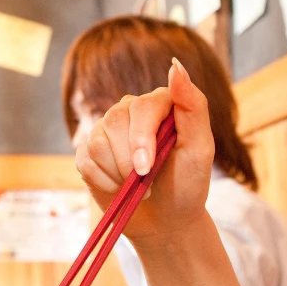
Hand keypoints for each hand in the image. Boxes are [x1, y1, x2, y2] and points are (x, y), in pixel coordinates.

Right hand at [76, 59, 214, 241]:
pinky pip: (86, 160)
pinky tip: (120, 188)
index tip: (145, 168)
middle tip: (146, 182)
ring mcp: (106, 130)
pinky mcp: (88, 151)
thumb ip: (192, 105)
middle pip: (114, 121)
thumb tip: (175, 66)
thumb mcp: (200, 148)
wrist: (166, 218)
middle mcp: (130, 110)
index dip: (141, 138)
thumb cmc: (187, 182)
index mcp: (160, 102)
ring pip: (97, 142)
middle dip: (128, 160)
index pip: (142, 106)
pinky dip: (105, 182)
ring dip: (118, 174)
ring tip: (138, 186)